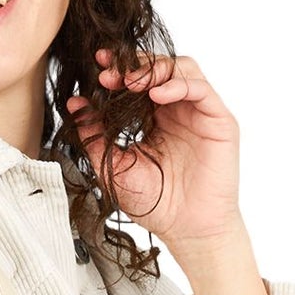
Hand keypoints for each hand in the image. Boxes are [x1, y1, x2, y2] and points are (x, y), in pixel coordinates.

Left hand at [65, 50, 244, 246]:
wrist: (186, 230)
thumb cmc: (155, 203)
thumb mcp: (114, 166)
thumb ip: (95, 136)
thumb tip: (75, 105)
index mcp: (154, 117)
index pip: (138, 80)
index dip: (119, 68)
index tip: (97, 67)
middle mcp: (178, 110)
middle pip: (160, 67)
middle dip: (132, 64)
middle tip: (108, 73)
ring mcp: (199, 113)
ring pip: (183, 69)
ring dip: (155, 69)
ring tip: (130, 82)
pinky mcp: (219, 121)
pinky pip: (201, 89)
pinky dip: (178, 85)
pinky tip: (157, 95)